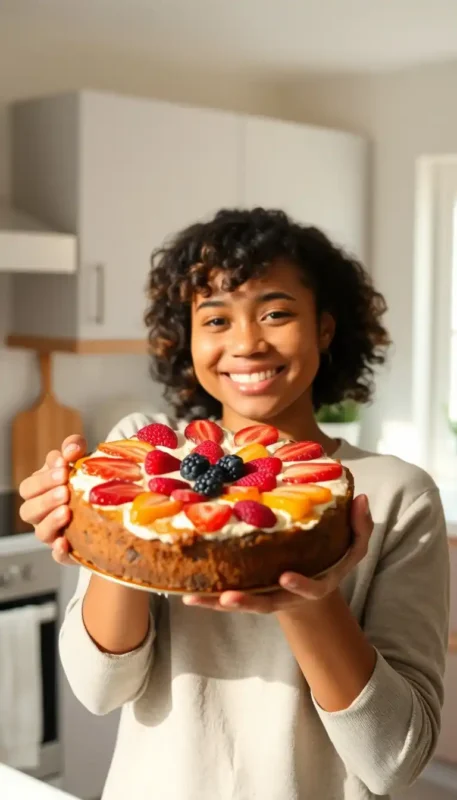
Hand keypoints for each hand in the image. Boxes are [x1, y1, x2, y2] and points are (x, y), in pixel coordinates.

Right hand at [19, 434, 86, 563]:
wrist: (111, 511)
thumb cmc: (88, 482)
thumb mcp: (81, 462)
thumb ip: (74, 449)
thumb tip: (72, 447)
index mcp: (41, 492)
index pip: (31, 485)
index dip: (44, 475)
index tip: (63, 464)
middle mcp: (42, 514)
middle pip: (29, 508)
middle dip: (45, 496)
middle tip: (64, 487)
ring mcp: (53, 533)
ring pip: (40, 531)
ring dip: (51, 520)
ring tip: (66, 510)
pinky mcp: (67, 551)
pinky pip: (58, 555)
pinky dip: (60, 550)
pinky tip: (65, 543)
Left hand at [182, 494, 372, 613]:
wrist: (310, 585)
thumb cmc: (330, 558)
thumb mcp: (352, 544)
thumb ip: (360, 525)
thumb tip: (363, 498)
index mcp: (315, 583)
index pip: (310, 588)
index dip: (299, 584)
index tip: (286, 576)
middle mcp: (286, 594)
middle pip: (267, 604)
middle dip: (248, 603)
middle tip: (229, 598)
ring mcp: (265, 597)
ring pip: (240, 604)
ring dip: (217, 603)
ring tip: (193, 596)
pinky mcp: (247, 594)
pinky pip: (225, 598)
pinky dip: (206, 598)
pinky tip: (185, 593)